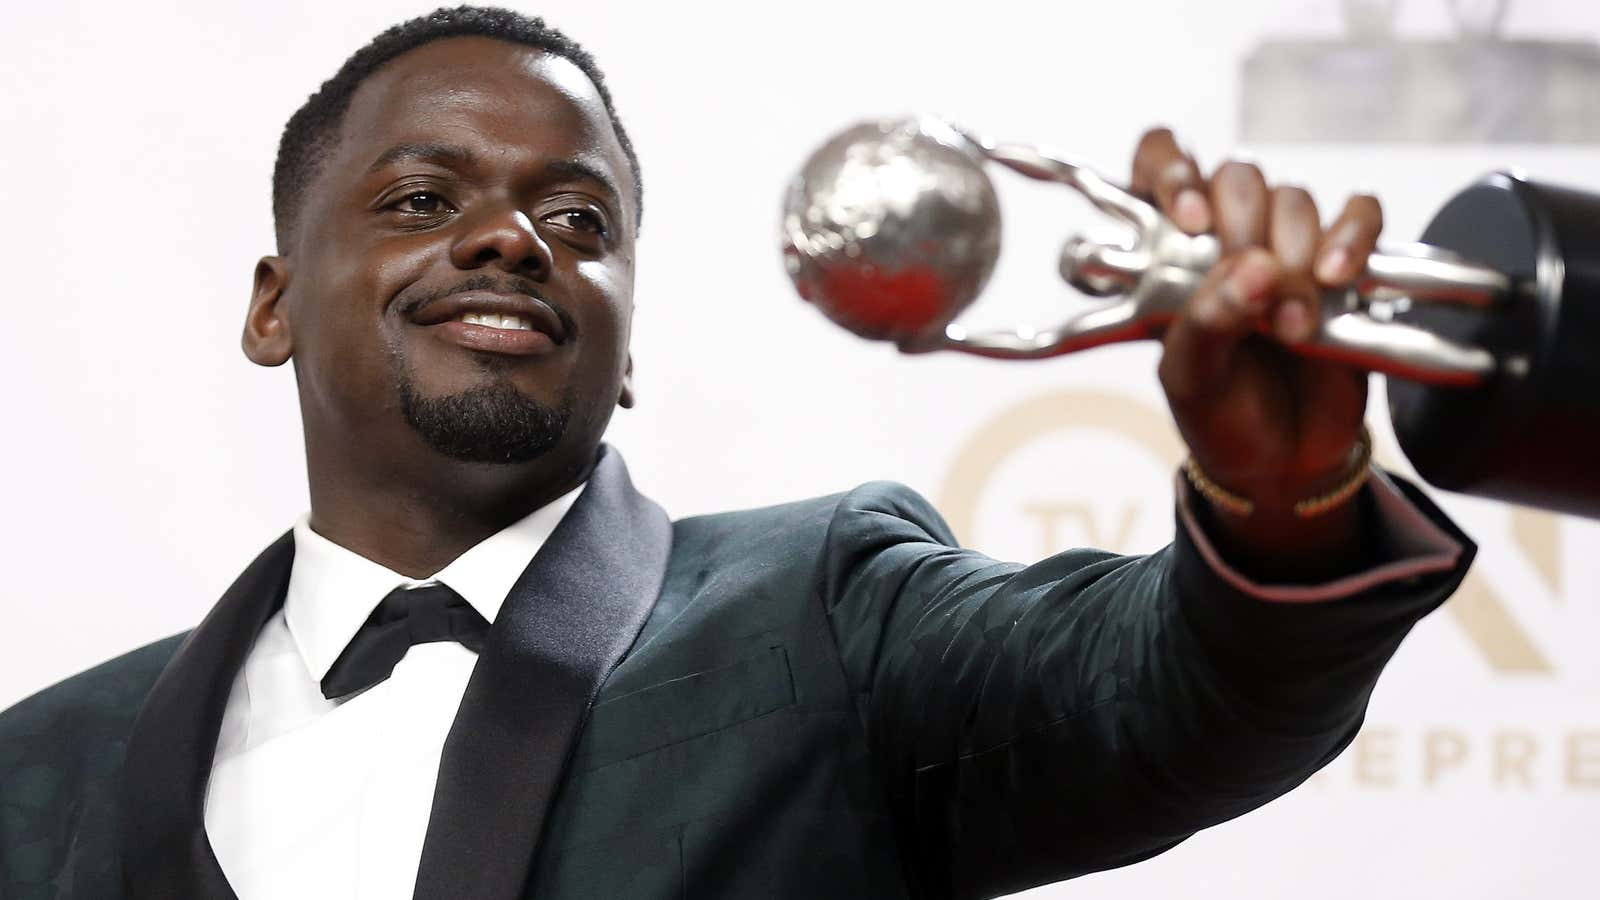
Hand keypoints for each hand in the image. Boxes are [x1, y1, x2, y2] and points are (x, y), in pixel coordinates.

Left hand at [1130, 129, 1380, 570]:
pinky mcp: (1346, 263)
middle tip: (1252, 285)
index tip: (1189, 219)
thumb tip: (1254, 268)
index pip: (1158, 165)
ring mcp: (1288, 247)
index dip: (1170, 172)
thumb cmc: (1221, 416)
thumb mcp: (1191, 379)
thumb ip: (1206, 322)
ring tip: (1290, 325)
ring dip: (1295, 256)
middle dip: (1243, 227)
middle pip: (1236, 177)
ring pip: (1294, 199)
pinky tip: (1338, 278)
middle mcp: (1227, 239)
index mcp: (1169, 256)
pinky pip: (1360, 215)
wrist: (1284, 465)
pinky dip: (1353, 237)